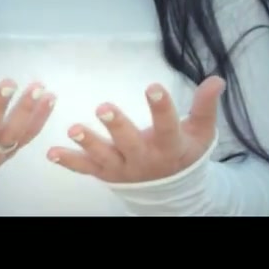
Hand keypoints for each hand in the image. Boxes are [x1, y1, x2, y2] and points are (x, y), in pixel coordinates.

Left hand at [47, 76, 224, 183]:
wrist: (172, 189)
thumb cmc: (184, 151)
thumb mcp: (200, 131)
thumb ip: (205, 106)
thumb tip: (216, 79)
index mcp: (170, 147)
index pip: (167, 126)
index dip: (161, 108)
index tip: (153, 87)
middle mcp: (145, 160)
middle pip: (130, 143)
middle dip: (116, 126)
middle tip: (103, 107)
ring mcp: (123, 169)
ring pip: (104, 157)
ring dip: (88, 143)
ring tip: (73, 129)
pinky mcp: (106, 173)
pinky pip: (86, 168)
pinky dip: (69, 161)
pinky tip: (52, 152)